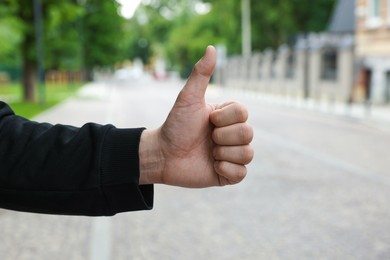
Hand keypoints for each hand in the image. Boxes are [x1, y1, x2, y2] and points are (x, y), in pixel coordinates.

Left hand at [139, 46, 253, 187]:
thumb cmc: (175, 125)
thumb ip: (201, 74)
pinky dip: (226, 170)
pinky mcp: (228, 175)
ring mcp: (232, 155)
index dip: (225, 119)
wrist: (163, 155)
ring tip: (208, 153)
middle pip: (248, 134)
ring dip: (223, 153)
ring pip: (248, 154)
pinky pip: (242, 174)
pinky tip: (212, 166)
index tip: (207, 121)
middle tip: (207, 139)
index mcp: (227, 117)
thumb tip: (211, 47)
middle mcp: (233, 135)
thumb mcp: (188, 98)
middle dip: (222, 137)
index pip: (244, 114)